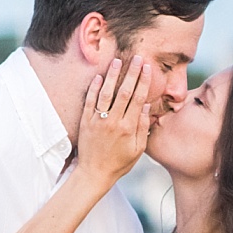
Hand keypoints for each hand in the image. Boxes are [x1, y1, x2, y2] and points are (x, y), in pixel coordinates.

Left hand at [74, 55, 153, 183]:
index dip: (142, 82)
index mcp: (128, 128)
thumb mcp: (137, 150)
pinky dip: (94, 89)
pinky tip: (99, 77)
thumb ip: (142, 128)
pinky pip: (89, 102)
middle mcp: (113, 122)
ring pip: (106, 94)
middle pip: (124, 92)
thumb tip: (146, 107)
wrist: (94, 174)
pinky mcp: (85, 122)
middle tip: (136, 58)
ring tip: (117, 61)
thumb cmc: (119, 163)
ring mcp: (98, 121)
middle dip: (131, 73)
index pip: (137, 99)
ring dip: (112, 76)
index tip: (146, 68)